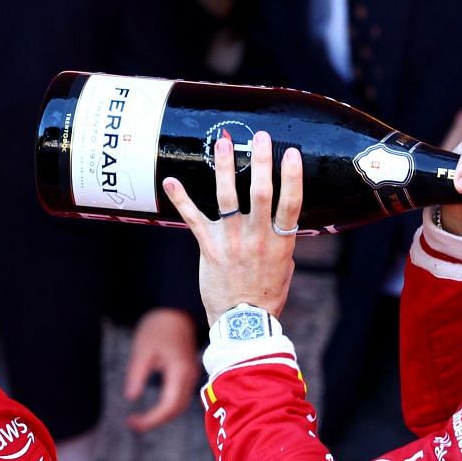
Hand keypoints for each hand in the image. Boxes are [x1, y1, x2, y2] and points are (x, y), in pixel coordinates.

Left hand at [122, 307, 200, 429]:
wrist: (175, 312)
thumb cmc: (158, 328)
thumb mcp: (142, 350)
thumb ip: (137, 375)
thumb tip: (131, 398)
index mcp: (179, 372)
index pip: (168, 406)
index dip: (151, 419)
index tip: (132, 423)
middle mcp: (190, 377)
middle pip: (176, 410)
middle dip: (155, 421)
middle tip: (133, 424)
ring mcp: (191, 376)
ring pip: (180, 406)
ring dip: (162, 416)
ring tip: (140, 420)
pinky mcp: (188, 374)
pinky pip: (180, 398)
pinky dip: (167, 408)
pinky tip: (152, 409)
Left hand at [166, 129, 299, 319]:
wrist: (243, 323)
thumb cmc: (266, 296)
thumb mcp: (285, 266)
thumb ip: (281, 240)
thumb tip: (279, 219)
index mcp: (281, 241)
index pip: (291, 202)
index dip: (291, 176)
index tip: (290, 151)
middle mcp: (257, 237)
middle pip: (260, 192)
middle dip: (260, 161)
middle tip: (258, 136)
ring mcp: (231, 241)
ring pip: (228, 197)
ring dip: (225, 168)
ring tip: (223, 144)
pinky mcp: (209, 247)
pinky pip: (193, 217)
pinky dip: (181, 198)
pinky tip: (170, 180)